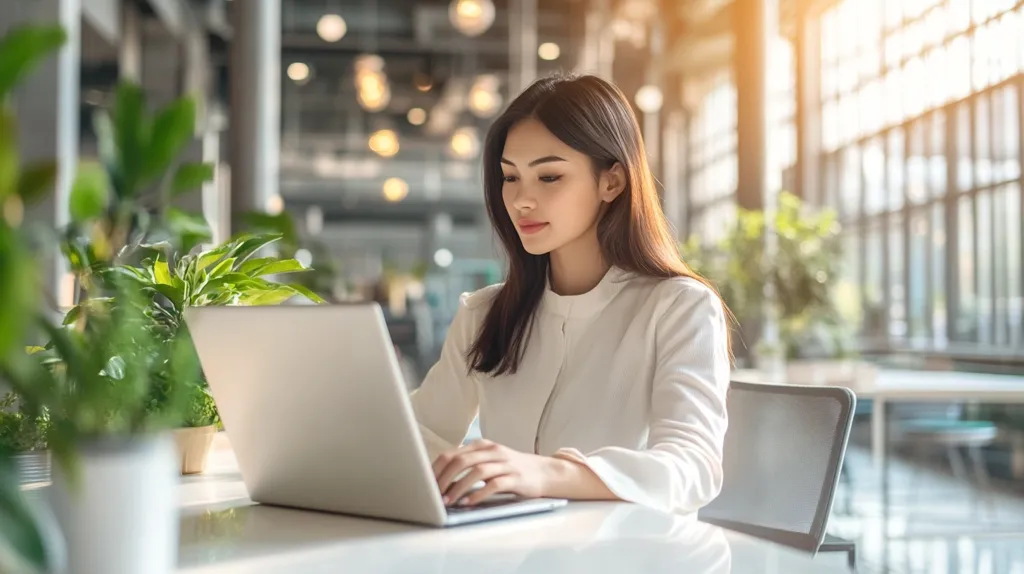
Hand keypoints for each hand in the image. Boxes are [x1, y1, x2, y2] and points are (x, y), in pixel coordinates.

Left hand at [433, 439, 552, 506]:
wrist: (546, 472)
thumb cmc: (512, 470)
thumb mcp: (489, 462)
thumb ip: (468, 467)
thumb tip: (440, 483)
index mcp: (482, 446)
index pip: (451, 454)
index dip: (435, 469)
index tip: (424, 484)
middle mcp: (492, 451)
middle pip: (461, 460)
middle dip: (443, 478)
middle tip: (432, 494)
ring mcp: (505, 463)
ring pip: (476, 471)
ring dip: (458, 487)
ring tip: (447, 501)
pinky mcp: (516, 477)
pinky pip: (494, 484)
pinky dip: (478, 494)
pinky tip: (469, 503)